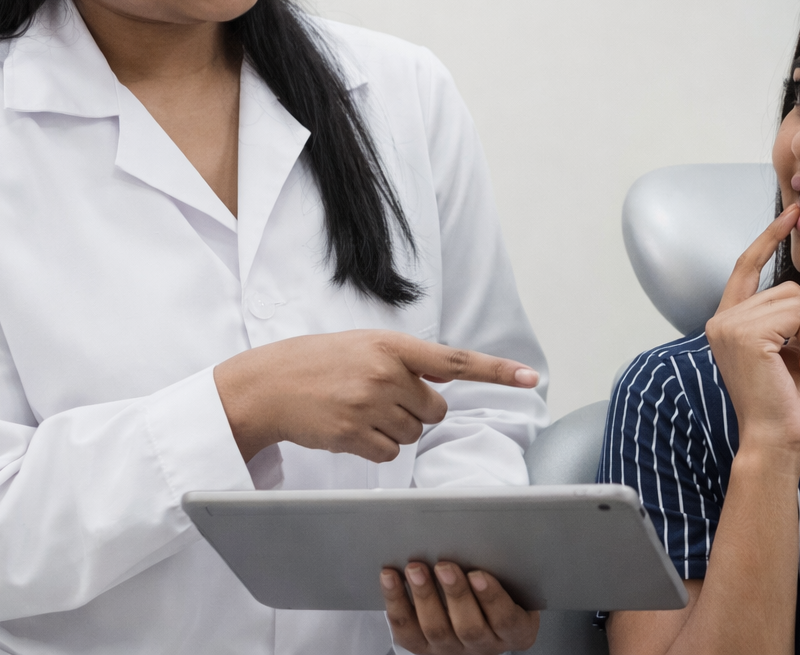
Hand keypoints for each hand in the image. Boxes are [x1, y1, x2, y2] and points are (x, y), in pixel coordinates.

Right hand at [213, 330, 539, 461]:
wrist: (268, 384)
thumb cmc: (319, 363)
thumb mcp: (364, 344)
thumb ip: (403, 360)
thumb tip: (439, 385)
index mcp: (392, 345)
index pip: (456, 360)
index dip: (497, 371)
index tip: (530, 378)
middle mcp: (386, 373)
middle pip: (435, 411)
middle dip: (416, 410)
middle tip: (380, 399)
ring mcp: (369, 405)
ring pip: (414, 434)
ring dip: (394, 429)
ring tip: (359, 410)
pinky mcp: (353, 435)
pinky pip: (390, 453)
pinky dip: (376, 447)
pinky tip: (351, 429)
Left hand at [381, 561, 538, 653]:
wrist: (479, 610)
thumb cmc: (502, 588)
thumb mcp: (514, 580)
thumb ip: (504, 566)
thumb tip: (482, 535)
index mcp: (515, 630)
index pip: (505, 619)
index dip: (491, 598)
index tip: (478, 574)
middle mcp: (483, 644)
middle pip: (469, 627)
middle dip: (455, 594)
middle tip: (444, 566)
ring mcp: (451, 648)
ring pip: (436, 629)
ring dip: (425, 596)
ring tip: (416, 569)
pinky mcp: (422, 646)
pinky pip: (406, 629)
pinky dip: (396, 601)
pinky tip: (390, 577)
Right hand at [705, 205, 799, 453]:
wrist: (775, 438)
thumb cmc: (783, 401)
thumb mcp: (796, 347)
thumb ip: (799, 312)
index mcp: (728, 320)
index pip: (746, 265)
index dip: (770, 237)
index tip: (794, 213)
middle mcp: (722, 319)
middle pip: (787, 287)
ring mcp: (730, 325)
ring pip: (796, 300)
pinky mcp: (746, 334)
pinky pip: (797, 315)